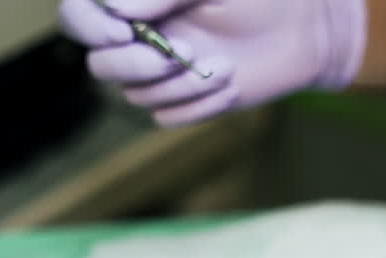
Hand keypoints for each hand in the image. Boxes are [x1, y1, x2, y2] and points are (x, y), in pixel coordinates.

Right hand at [57, 0, 366, 125]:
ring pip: (137, 96)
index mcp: (138, 4)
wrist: (307, 27)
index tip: (122, 30)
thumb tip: (117, 9)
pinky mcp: (184, 102)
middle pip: (99, 65)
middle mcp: (139, 38)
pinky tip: (231, 86)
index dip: (88, 26)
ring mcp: (160, 73)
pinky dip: (198, 106)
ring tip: (225, 66)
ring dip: (180, 86)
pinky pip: (166, 118)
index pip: (79, 16)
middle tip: (184, 52)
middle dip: (137, 64)